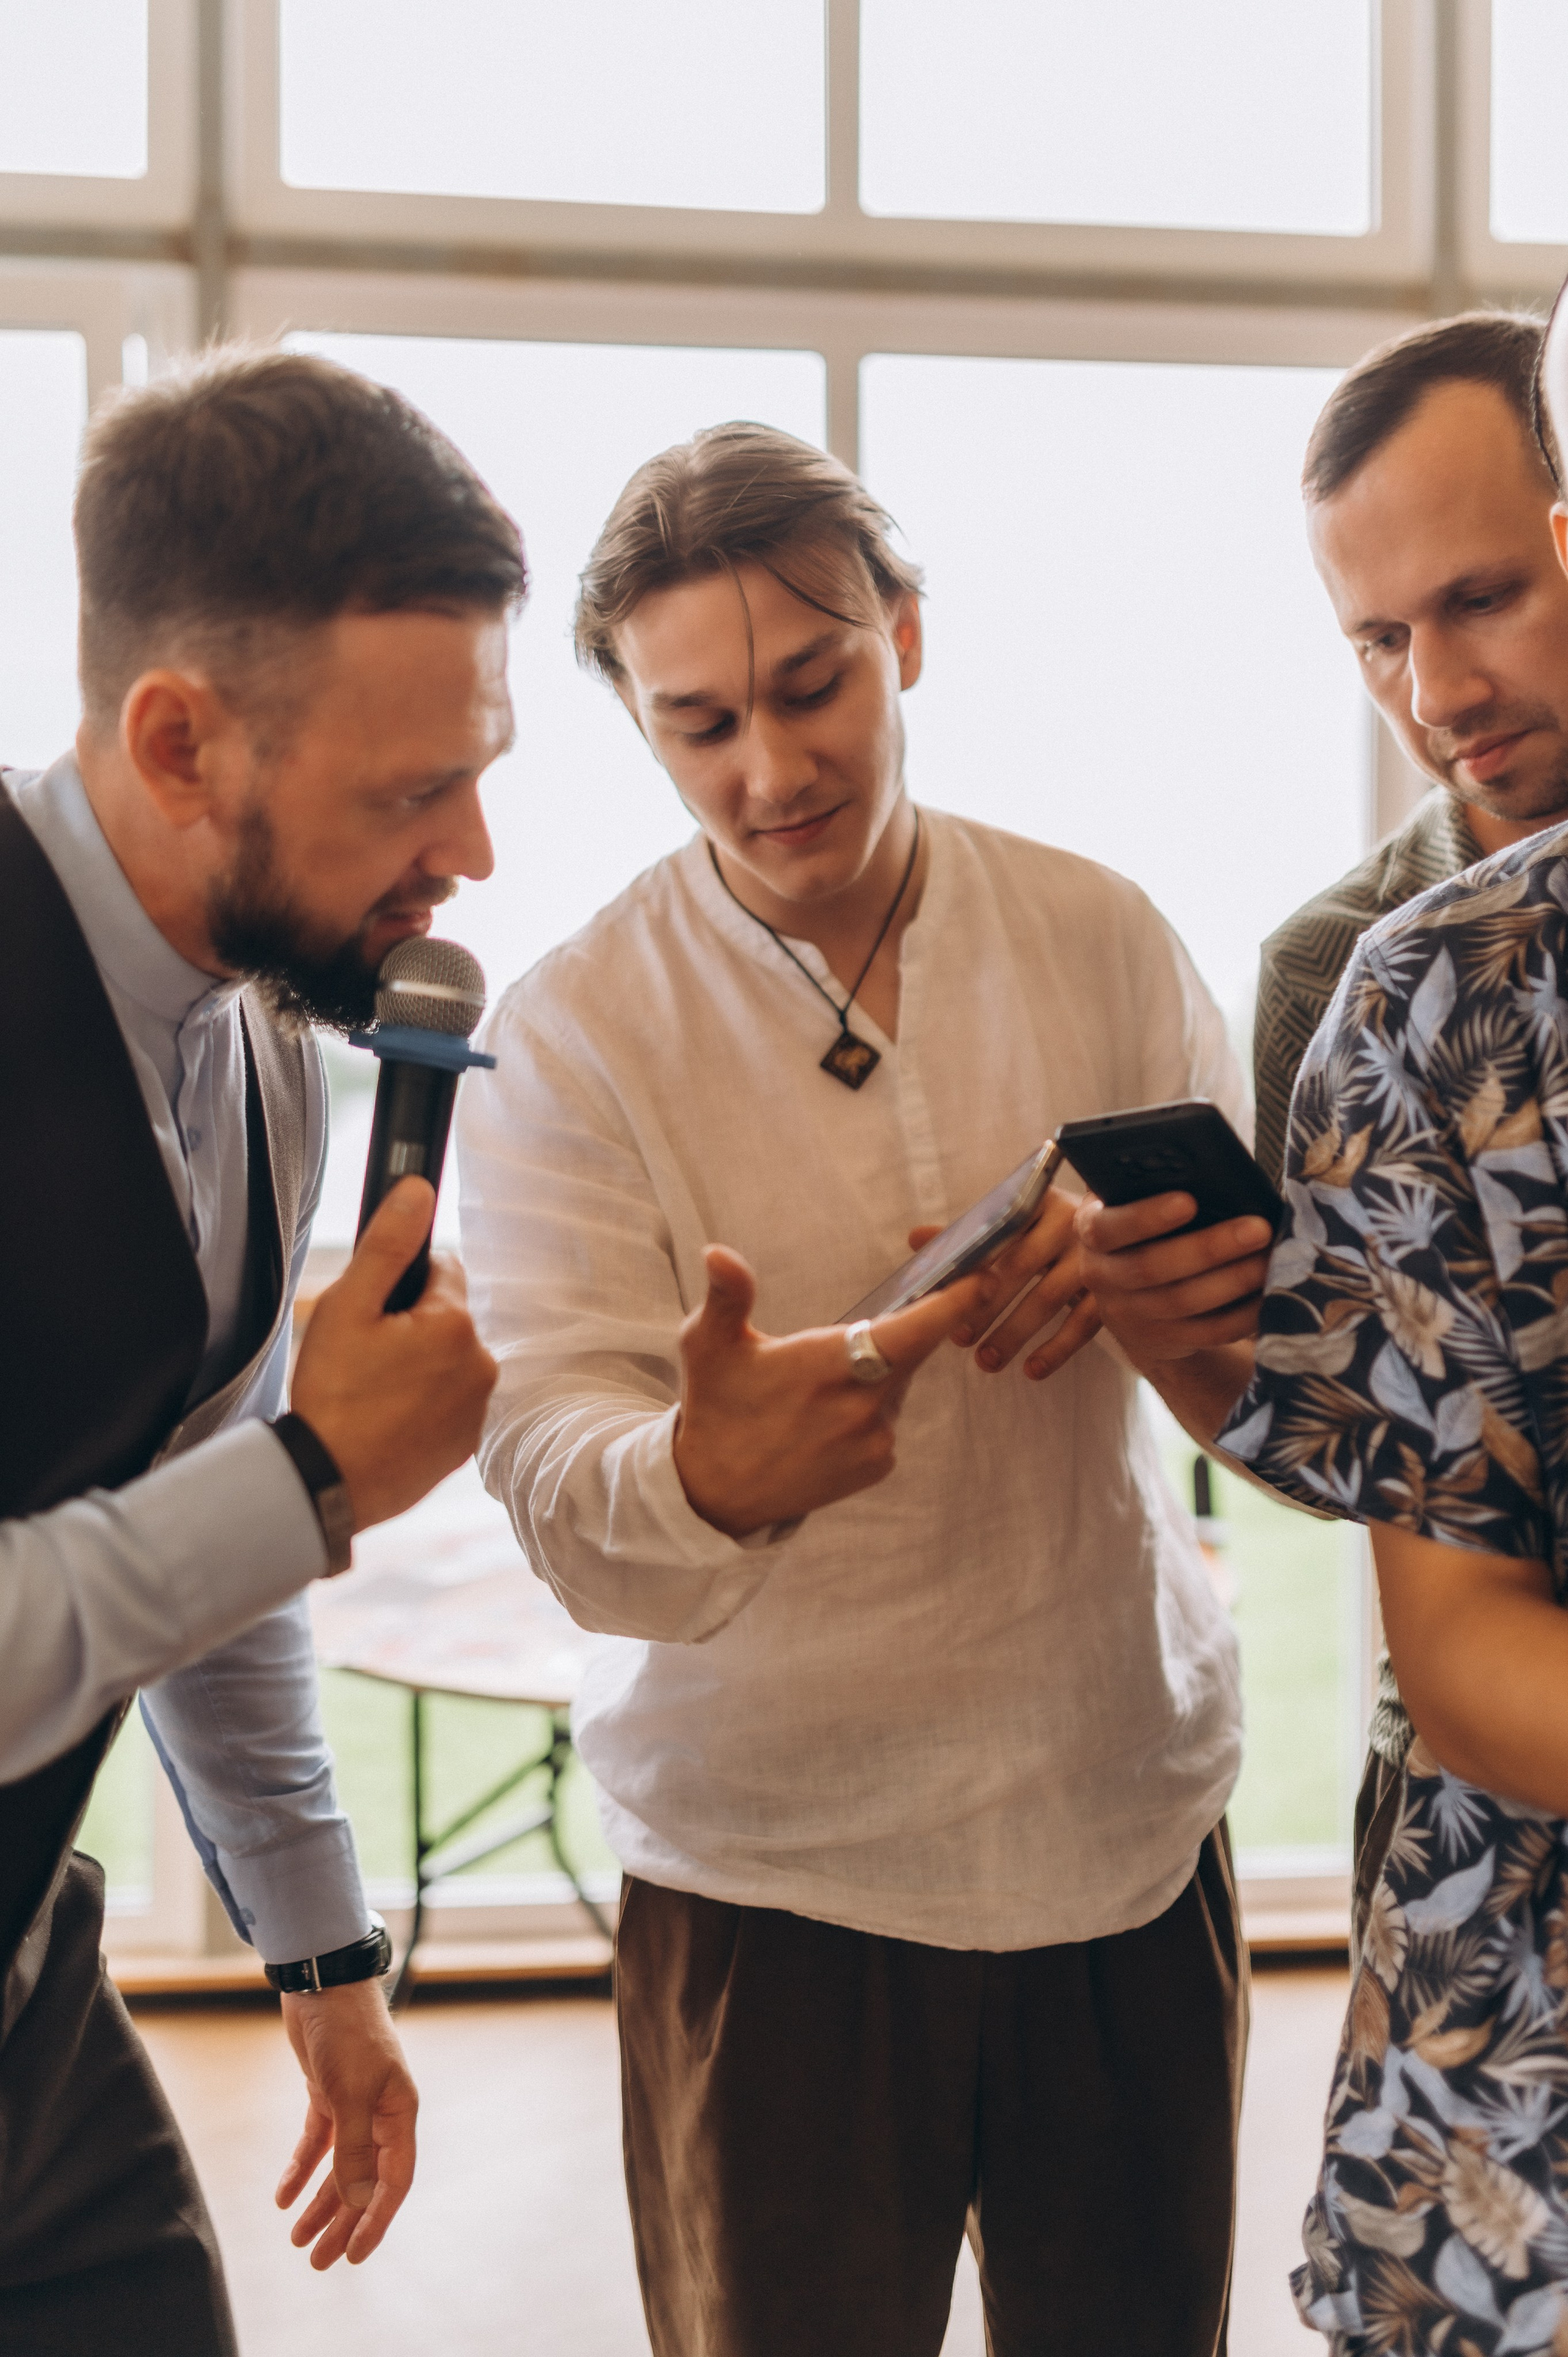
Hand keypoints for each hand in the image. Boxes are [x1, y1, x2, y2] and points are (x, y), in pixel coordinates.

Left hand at [276, 1978, 416, 2269]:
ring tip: (297, 2240)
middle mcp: (380, 2113)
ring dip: (320, 2203)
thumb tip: (358, 2199)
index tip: (352, 2256)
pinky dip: (301, 2170)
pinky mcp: (328, 2094)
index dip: (375, 2220)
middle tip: (317, 2261)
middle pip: (364, 2181)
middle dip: (342, 2223)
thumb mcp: (349, 2092)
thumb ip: (354, 2147)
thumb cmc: (346, 2032)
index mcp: (398, 2113)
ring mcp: (354, 2104)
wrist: (322, 1983)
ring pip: (340, 2167)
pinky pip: (317, 2143)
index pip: (393, 2180)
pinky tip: (283, 2197)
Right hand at [291, 1177, 496, 1530]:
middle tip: (364, 1356)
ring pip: (447, 1360)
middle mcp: (481, 1363)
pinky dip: (423, 1405)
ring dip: (418, 1366)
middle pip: (446, 1317)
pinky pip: (448, 1402)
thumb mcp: (348, 1308)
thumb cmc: (333, 1396)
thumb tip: (418, 1190)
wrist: (330, 1483)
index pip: (443, 1268)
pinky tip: (386, 1419)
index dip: (402, 1282)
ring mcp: (478, 1407)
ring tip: (372, 1392)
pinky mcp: (468, 1443)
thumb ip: (387, 1245)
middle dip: (410, 1326)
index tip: (373, 1310)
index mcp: (455, 1323)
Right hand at [672, 1245, 984, 1539]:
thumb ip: (727, 1295)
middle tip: (899, 1308)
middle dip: (911, 1327)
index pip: (910, 1331)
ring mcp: (874, 1440)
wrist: (715, 1495)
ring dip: (880, 1372)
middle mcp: (861, 1406)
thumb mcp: (708, 1345)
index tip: (980, 1279)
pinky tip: (827, 1418)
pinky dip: (870, 1409)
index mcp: (827, 1366)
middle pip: (910, 1352)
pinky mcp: (877, 1466)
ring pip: (896, 1386)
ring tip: (824, 1384)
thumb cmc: (715, 1409)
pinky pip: (886, 1421)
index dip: (951, 1305)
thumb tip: (718, 1253)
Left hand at [909, 1188, 1100, 1382]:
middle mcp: (1070, 1222)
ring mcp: (1095, 1255)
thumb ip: (970, 1234)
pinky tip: (1031, 1371)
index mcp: (1037, 1200)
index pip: (998, 1233)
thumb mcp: (1013, 1228)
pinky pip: (1083, 1323)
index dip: (971, 1268)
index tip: (944, 1300)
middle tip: (960, 1341)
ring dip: (1014, 1333)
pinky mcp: (1114, 1287)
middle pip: (1021, 1266)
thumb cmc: (1046, 1234)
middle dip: (986, 1307)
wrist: (1123, 1237)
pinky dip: (1056, 1350)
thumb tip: (915, 1238)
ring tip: (986, 1362)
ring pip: (1049, 1298)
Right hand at [1074, 1192, 1272, 1370]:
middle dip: (1209, 1248)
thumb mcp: (1135, 1201)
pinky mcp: (1161, 1342)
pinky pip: (1205, 1333)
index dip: (1146, 1217)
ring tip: (1270, 1259)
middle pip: (1151, 1267)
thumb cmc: (1145, 1228)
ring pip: (1182, 1302)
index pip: (1109, 1227)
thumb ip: (1155, 1187)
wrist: (1131, 1293)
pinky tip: (1268, 1295)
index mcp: (1092, 1231)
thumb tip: (1213, 1176)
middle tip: (1259, 1228)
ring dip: (1232, 1281)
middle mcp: (1102, 1276)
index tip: (1189, 1201)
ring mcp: (1129, 1315)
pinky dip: (1241, 1315)